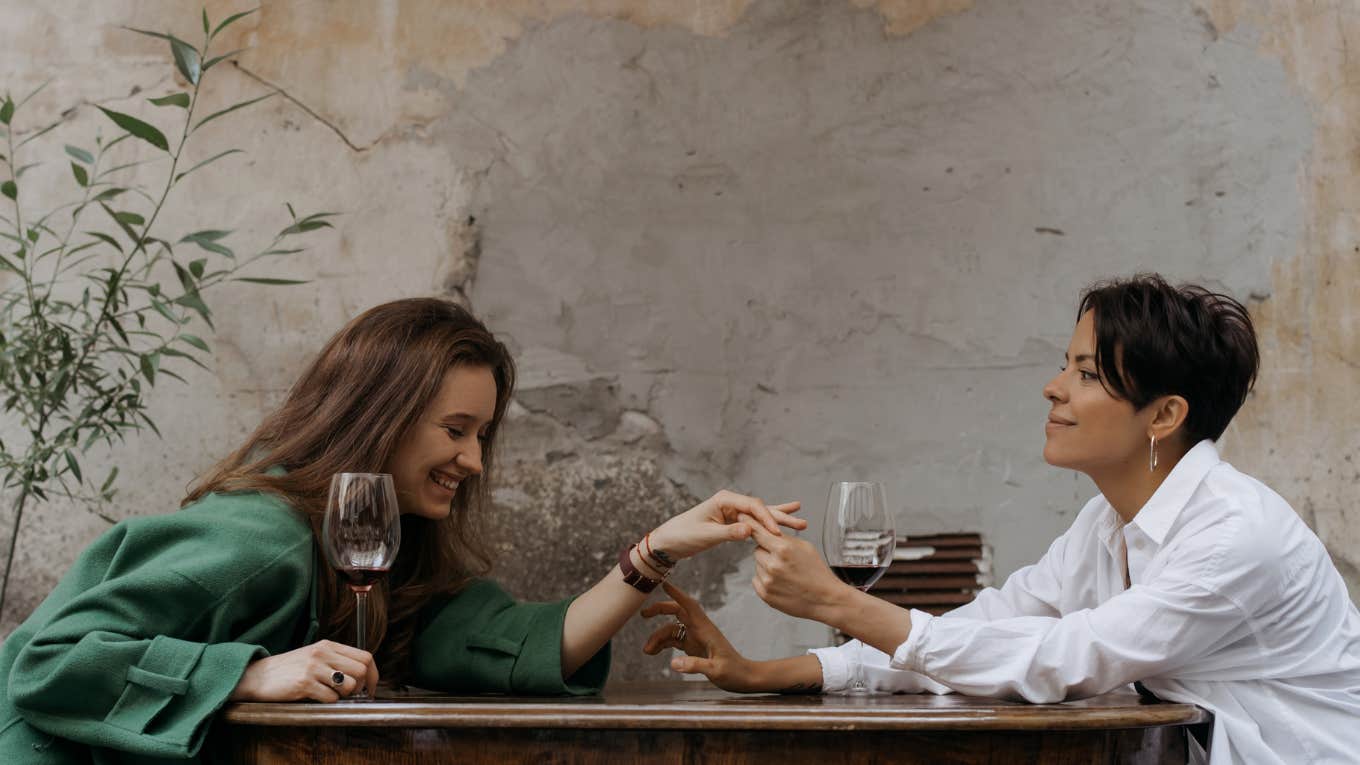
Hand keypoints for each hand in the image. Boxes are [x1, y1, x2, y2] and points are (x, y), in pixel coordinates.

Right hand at [229, 639, 378, 701]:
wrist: (258, 676)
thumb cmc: (289, 669)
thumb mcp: (315, 657)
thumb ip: (337, 661)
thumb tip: (363, 677)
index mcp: (328, 645)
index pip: (365, 657)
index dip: (373, 675)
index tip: (370, 688)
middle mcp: (323, 653)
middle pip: (362, 670)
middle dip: (361, 687)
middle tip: (351, 696)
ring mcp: (313, 667)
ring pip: (349, 685)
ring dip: (344, 696)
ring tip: (330, 695)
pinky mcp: (304, 683)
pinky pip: (330, 698)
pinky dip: (328, 702)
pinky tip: (316, 698)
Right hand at [641, 582, 766, 692]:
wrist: (744, 678)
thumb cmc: (734, 672)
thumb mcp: (716, 671)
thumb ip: (695, 665)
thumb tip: (673, 663)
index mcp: (705, 629)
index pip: (689, 606)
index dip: (677, 594)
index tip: (664, 584)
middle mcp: (699, 630)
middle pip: (677, 612)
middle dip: (660, 610)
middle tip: (643, 614)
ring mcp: (695, 637)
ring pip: (672, 629)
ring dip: (658, 637)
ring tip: (647, 651)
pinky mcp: (693, 647)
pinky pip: (674, 641)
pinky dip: (662, 645)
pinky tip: (654, 652)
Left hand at [649, 490, 803, 561]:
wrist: (669, 540)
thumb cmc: (683, 535)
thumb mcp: (705, 535)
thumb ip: (728, 533)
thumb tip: (749, 530)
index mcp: (724, 500)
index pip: (752, 506)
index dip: (767, 519)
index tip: (778, 533)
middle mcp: (730, 502)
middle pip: (761, 508)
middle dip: (781, 516)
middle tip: (801, 523)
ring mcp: (732, 511)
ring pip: (761, 515)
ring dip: (779, 519)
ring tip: (801, 520)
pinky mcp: (733, 521)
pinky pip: (754, 522)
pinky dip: (768, 524)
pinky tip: (783, 521)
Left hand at [746, 519, 851, 622]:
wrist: (825, 599)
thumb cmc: (817, 571)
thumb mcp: (804, 546)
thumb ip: (784, 538)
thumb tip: (767, 531)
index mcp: (783, 549)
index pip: (759, 532)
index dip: (749, 524)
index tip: (740, 517)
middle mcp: (773, 564)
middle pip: (757, 549)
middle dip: (767, 551)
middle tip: (783, 558)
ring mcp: (768, 581)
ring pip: (758, 564)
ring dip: (767, 565)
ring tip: (786, 573)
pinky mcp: (765, 594)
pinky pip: (757, 579)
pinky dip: (766, 579)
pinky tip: (782, 582)